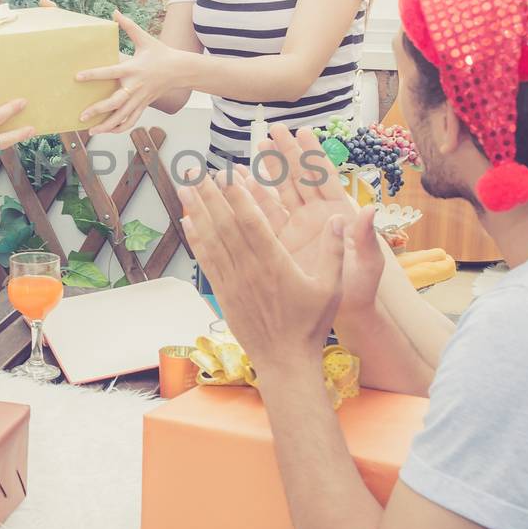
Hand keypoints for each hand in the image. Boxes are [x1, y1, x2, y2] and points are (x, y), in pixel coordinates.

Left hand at [75, 11, 182, 134]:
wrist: (181, 70)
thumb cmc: (161, 53)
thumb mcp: (145, 38)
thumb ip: (128, 26)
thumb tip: (115, 12)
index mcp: (133, 69)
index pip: (110, 72)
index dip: (94, 75)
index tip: (77, 77)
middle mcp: (135, 87)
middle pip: (115, 102)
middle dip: (98, 110)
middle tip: (82, 115)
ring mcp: (140, 99)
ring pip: (122, 116)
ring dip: (107, 126)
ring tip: (91, 131)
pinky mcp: (144, 105)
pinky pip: (131, 120)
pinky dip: (120, 128)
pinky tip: (108, 131)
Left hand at [178, 167, 362, 379]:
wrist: (284, 361)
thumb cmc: (310, 325)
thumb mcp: (332, 287)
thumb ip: (335, 251)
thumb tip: (342, 216)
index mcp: (274, 263)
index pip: (251, 221)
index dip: (237, 194)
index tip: (226, 171)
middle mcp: (248, 268)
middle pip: (224, 223)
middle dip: (208, 193)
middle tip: (194, 167)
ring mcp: (232, 280)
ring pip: (210, 238)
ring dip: (196, 210)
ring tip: (184, 185)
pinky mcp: (223, 292)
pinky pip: (206, 259)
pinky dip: (195, 238)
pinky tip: (186, 221)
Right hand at [238, 126, 385, 321]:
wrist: (348, 312)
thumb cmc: (363, 287)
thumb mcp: (368, 262)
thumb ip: (366, 236)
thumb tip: (370, 209)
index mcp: (337, 213)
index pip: (323, 177)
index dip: (312, 154)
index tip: (301, 131)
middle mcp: (316, 216)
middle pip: (299, 177)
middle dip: (286, 153)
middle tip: (272, 130)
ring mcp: (298, 229)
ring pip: (280, 193)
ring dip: (267, 172)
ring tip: (254, 149)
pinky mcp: (283, 244)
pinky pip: (266, 217)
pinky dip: (254, 201)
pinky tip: (241, 186)